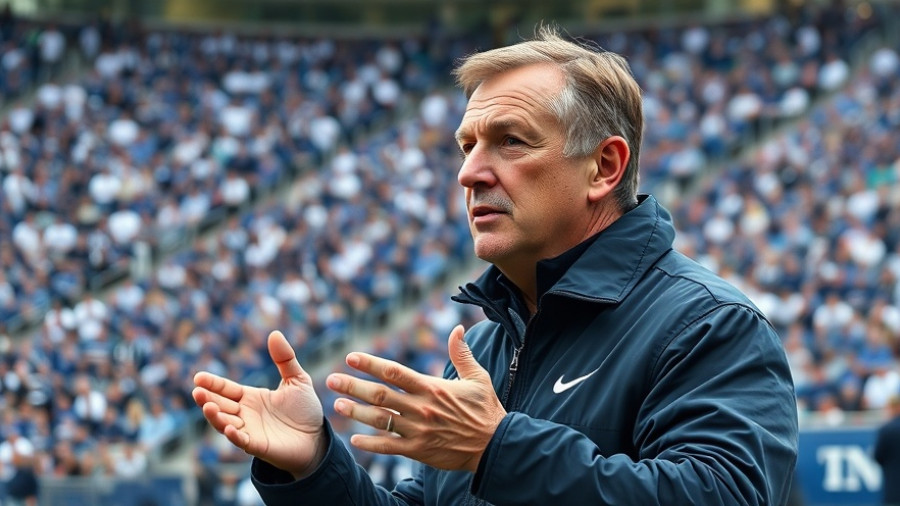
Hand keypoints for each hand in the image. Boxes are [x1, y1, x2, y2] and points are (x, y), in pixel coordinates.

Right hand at [192, 330, 326, 478]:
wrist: (317, 437)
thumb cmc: (304, 410)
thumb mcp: (297, 380)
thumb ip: (285, 359)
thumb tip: (274, 333)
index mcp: (251, 397)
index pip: (227, 389)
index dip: (213, 384)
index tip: (198, 377)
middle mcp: (245, 414)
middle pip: (221, 405)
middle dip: (208, 399)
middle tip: (197, 391)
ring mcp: (250, 431)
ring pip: (225, 424)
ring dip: (215, 417)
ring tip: (207, 406)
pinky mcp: (259, 446)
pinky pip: (242, 441)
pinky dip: (234, 436)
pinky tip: (229, 428)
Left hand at [327, 325, 506, 471]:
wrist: (495, 446)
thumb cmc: (486, 409)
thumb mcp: (477, 377)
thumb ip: (461, 353)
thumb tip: (457, 328)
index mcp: (432, 388)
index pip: (394, 372)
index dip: (370, 363)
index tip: (351, 357)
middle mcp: (421, 408)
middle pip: (380, 395)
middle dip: (353, 386)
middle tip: (332, 380)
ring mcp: (418, 431)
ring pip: (380, 420)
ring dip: (356, 413)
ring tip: (337, 405)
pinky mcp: (419, 451)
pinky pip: (389, 447)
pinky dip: (370, 444)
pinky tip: (354, 440)